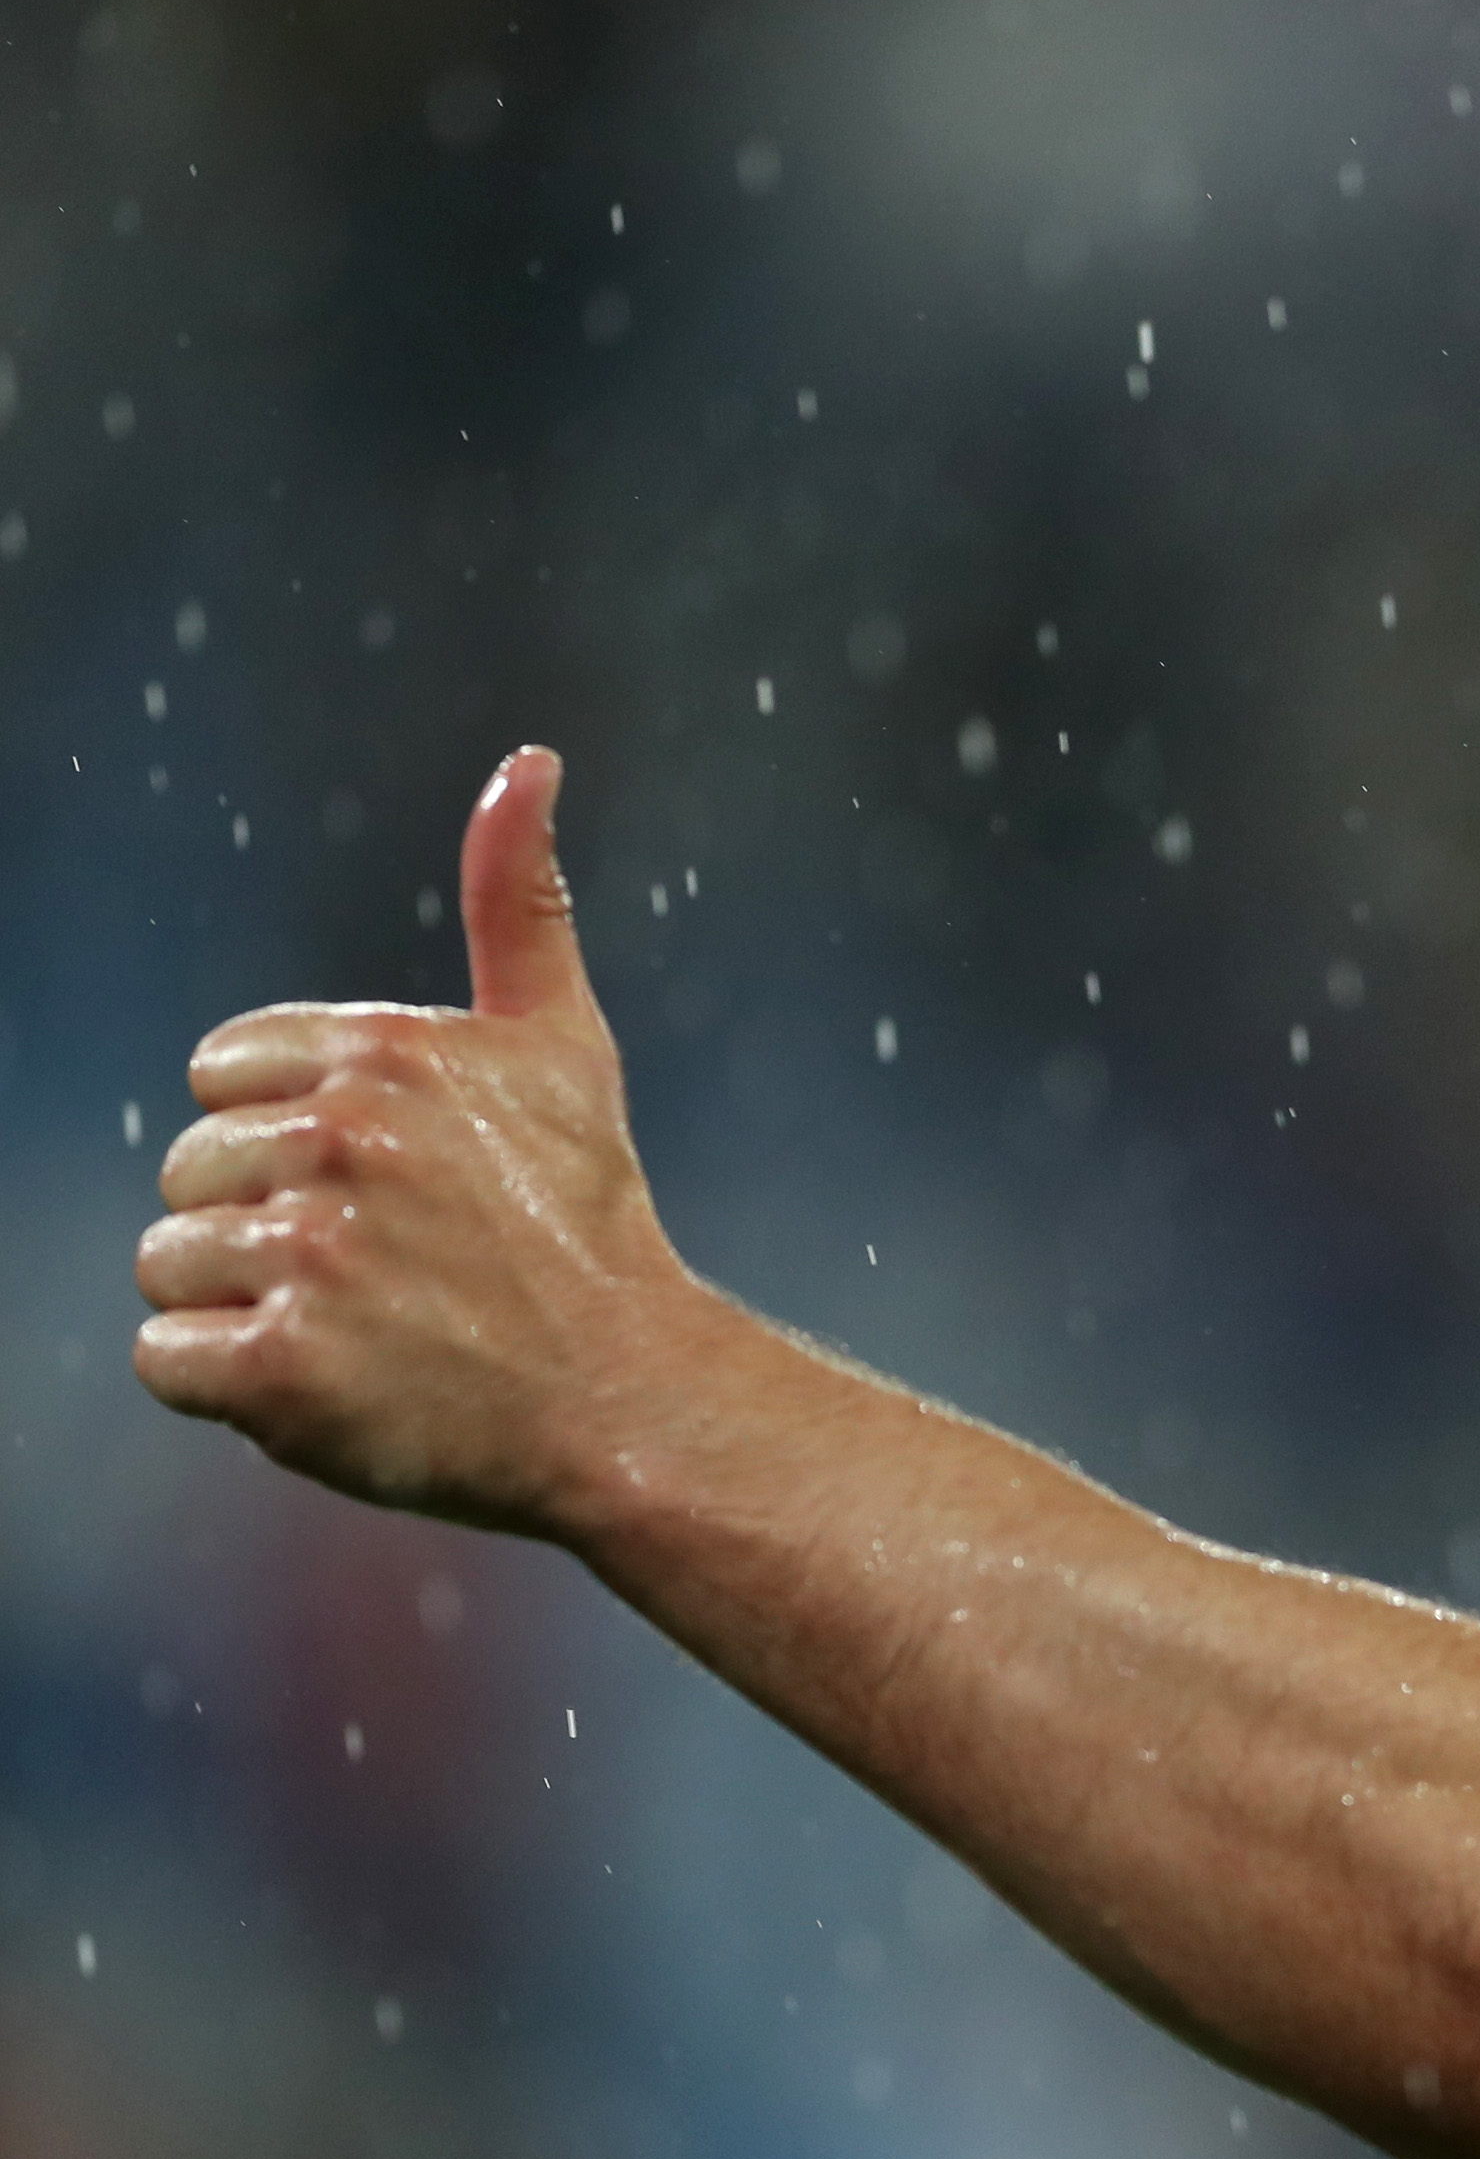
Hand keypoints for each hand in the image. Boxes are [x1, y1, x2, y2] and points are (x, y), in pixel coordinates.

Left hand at [133, 748, 713, 1533]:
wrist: (633, 1398)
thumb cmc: (590, 1226)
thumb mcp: (565, 1046)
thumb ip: (520, 902)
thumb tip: (528, 760)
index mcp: (380, 1055)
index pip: (220, 1078)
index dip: (289, 1138)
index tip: (386, 1189)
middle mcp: (335, 1142)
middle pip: (186, 1174)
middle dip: (262, 1225)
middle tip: (386, 1271)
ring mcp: (305, 1256)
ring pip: (168, 1266)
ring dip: (243, 1307)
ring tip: (360, 1328)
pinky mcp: (280, 1365)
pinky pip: (166, 1360)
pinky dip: (229, 1387)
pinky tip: (325, 1381)